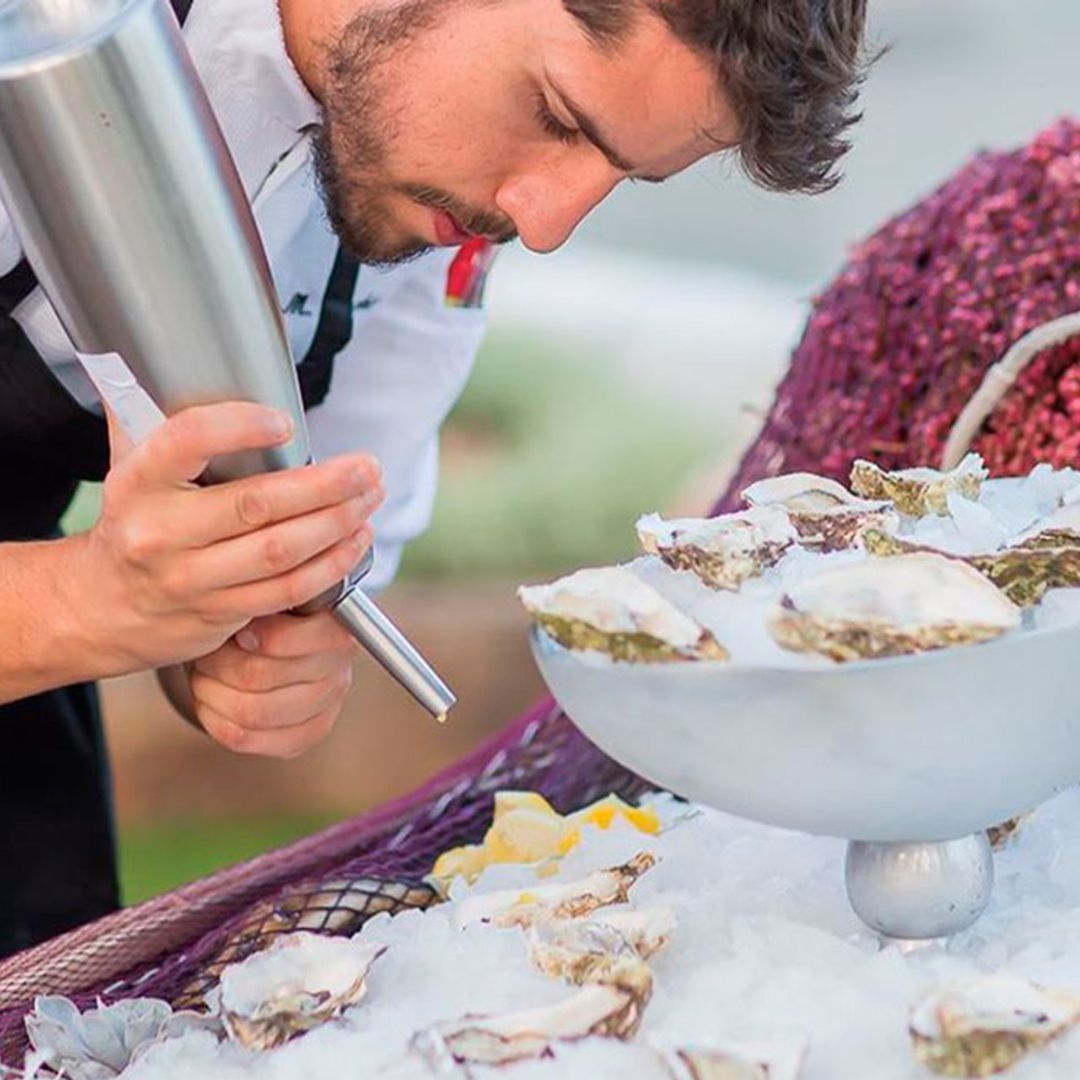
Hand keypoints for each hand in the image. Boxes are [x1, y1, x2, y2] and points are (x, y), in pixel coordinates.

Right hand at [70, 401, 382, 675]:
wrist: (102, 606)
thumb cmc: (134, 521)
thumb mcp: (129, 464)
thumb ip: (148, 414)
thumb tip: (156, 357)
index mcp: (137, 484)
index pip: (185, 442)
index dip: (239, 428)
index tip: (284, 421)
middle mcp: (160, 533)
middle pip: (255, 505)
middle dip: (324, 484)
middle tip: (366, 466)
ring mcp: (191, 578)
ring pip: (279, 551)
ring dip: (337, 522)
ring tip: (369, 496)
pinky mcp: (221, 612)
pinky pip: (287, 590)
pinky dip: (331, 563)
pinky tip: (354, 538)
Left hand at [188, 612, 357, 757]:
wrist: (271, 648)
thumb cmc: (268, 619)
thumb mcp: (269, 599)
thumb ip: (263, 596)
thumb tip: (241, 608)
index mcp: (336, 632)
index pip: (283, 643)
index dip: (248, 636)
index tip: (236, 628)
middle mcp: (338, 673)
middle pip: (258, 677)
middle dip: (219, 663)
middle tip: (209, 651)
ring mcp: (323, 710)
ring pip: (249, 711)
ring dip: (212, 691)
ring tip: (207, 674)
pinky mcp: (303, 736)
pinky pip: (245, 738)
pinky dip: (215, 719)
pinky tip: (214, 700)